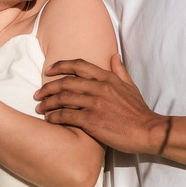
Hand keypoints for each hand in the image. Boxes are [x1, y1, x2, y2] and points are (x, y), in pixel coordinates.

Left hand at [34, 55, 165, 153]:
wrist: (147, 130)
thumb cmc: (138, 111)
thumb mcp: (130, 86)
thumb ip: (119, 70)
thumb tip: (114, 55)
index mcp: (107, 78)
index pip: (79, 65)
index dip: (61, 65)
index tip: (49, 70)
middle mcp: (99, 87)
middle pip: (66, 82)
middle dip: (48, 86)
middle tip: (38, 93)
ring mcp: (95, 103)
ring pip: (63, 98)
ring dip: (48, 102)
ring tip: (39, 107)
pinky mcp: (92, 120)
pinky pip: (66, 115)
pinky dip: (54, 117)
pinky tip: (49, 120)